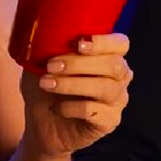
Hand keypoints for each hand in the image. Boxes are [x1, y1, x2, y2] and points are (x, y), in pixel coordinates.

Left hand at [20, 33, 131, 157]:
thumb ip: (48, 48)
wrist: (43, 126)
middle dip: (80, 63)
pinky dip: (70, 108)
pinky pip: (94, 111)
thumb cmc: (47, 89)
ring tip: (47, 84)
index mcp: (109, 56)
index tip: (79, 43)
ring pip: (105, 87)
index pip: (120, 44)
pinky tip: (55, 107)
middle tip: (51, 65)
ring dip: (72, 84)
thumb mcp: (43, 64)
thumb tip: (40, 34)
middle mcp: (119, 77)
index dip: (104, 42)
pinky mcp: (109, 122)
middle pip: (114, 65)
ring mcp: (117, 101)